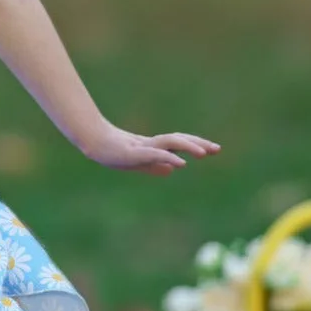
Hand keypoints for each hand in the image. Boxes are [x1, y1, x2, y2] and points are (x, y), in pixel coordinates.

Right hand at [81, 120, 220, 175]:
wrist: (93, 144)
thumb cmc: (113, 152)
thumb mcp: (137, 163)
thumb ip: (155, 166)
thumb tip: (172, 170)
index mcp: (154, 147)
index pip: (180, 143)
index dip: (197, 145)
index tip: (215, 149)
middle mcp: (152, 144)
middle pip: (180, 140)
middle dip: (198, 144)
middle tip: (217, 149)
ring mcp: (144, 147)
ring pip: (170, 143)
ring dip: (188, 146)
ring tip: (204, 153)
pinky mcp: (134, 152)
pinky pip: (155, 154)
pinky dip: (169, 157)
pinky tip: (181, 163)